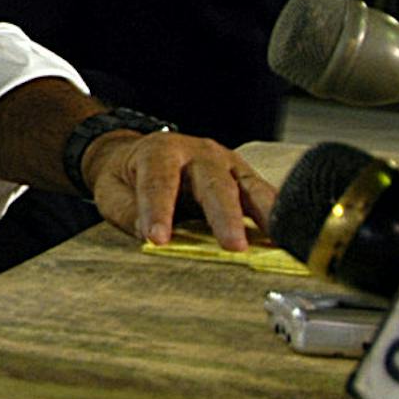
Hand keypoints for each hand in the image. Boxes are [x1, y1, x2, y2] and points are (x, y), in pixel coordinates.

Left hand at [82, 129, 278, 249]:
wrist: (136, 154)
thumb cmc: (126, 176)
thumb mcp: (111, 190)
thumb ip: (126, 211)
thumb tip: (147, 234)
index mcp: (159, 151)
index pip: (159, 182)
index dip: (158, 211)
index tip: (158, 238)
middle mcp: (197, 152)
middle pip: (213, 183)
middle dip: (224, 216)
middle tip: (233, 247)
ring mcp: (225, 162)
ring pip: (248, 186)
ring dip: (263, 215)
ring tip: (277, 241)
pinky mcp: (242, 176)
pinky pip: (262, 195)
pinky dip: (275, 215)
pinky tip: (287, 237)